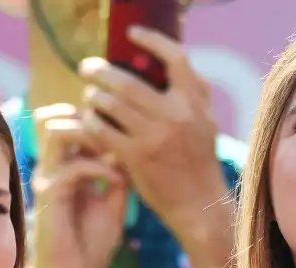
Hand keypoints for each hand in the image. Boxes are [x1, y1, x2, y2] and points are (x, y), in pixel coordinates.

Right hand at [29, 103, 129, 267]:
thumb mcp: (114, 202)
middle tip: (117, 135)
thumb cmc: (90, 245)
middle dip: (88, 117)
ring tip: (112, 150)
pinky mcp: (49, 195)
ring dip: (88, 134)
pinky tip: (116, 181)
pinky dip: (100, 168)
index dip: (95, 118)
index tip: (126, 130)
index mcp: (66, 167)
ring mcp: (48, 179)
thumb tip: (129, 147)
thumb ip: (118, 173)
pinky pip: (73, 166)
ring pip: (55, 130)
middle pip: (55, 117)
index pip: (69, 122)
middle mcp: (53, 168)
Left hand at [77, 27, 230, 247]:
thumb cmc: (200, 162)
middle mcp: (176, 115)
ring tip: (89, 96)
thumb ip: (196, 94)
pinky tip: (88, 120)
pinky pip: (104, 131)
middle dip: (101, 71)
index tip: (131, 34)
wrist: (198, 204)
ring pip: (111, 104)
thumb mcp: (207, 123)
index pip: (175, 58)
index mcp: (194, 102)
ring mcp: (155, 137)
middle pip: (128, 80)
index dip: (152, 40)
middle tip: (87, 67)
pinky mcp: (136, 158)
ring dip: (94, 96)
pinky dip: (92, 122)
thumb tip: (182, 66)